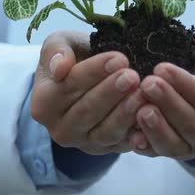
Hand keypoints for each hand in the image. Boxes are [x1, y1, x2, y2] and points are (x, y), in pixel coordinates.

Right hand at [31, 31, 145, 154]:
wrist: (90, 79)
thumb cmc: (75, 57)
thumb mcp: (61, 44)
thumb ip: (56, 50)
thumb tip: (60, 68)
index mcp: (43, 104)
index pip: (68, 87)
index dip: (94, 72)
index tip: (119, 58)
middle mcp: (60, 129)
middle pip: (87, 111)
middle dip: (112, 93)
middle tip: (133, 76)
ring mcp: (84, 143)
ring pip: (106, 131)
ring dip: (125, 113)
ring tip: (142, 93)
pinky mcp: (108, 150)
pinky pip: (124, 144)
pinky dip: (138, 134)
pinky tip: (151, 117)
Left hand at [129, 36, 194, 160]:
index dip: (186, 85)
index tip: (163, 68)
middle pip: (190, 124)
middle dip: (167, 102)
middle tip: (147, 83)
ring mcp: (193, 149)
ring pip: (173, 144)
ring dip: (155, 127)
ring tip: (140, 108)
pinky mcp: (171, 151)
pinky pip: (156, 152)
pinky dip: (144, 145)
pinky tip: (132, 134)